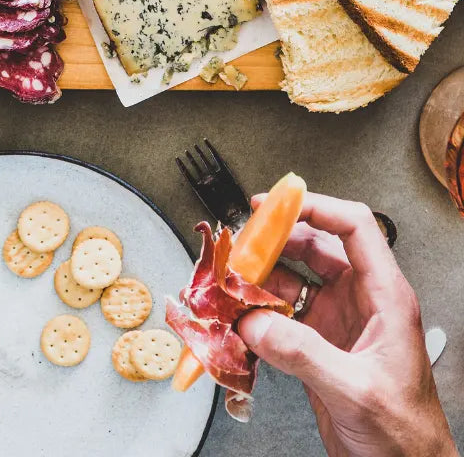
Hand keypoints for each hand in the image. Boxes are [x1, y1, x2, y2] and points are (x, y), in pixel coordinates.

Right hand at [238, 193, 456, 456]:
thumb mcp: (356, 391)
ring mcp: (337, 321)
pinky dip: (256, 311)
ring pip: (292, 278)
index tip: (276, 203)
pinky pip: (280, 313)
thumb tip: (256, 321)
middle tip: (240, 242)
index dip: (315, 207)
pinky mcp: (317, 344)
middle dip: (274, 241)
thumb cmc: (406, 438)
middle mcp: (360, 302)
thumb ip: (304, 353)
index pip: (354, 228)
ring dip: (259, 277)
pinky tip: (239, 317)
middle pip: (314, 247)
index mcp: (385, 297)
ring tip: (232, 280)